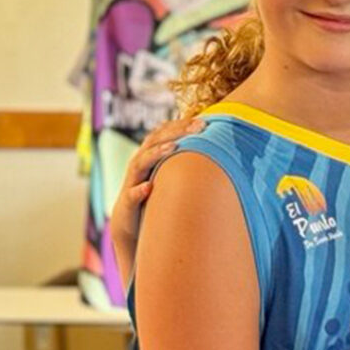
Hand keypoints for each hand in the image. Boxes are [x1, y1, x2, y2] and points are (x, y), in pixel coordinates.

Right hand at [110, 117, 203, 281]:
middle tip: (197, 127)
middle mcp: (139, 166)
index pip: (163, 133)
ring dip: (156, 154)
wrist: (131, 228)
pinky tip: (148, 187)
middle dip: (175, 132)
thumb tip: (223, 154)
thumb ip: (188, 165)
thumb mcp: (172, 179)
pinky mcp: (126, 204)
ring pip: (140, 163)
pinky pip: (131, 196)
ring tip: (173, 147)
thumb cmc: (157, 199)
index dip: (181, 125)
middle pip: (153, 141)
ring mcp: (131, 183)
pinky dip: (139, 191)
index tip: (204, 121)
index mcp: (150, 157)